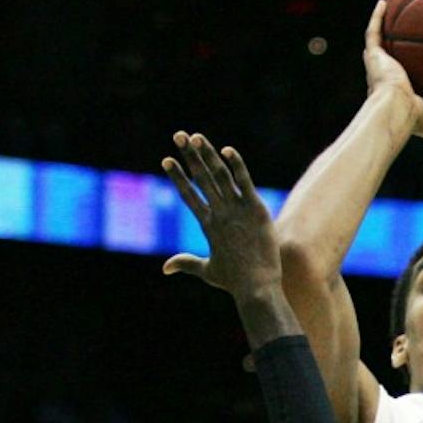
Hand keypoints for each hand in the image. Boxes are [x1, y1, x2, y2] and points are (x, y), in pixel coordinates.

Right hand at [161, 133, 280, 295]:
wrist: (257, 287)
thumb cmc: (234, 281)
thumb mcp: (207, 270)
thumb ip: (186, 263)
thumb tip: (165, 268)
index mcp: (207, 225)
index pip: (188, 195)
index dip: (177, 176)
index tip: (166, 160)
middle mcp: (220, 213)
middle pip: (201, 178)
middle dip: (188, 155)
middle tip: (178, 135)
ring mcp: (238, 210)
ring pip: (220, 175)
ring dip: (207, 154)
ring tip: (196, 137)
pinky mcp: (256, 209)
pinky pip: (244, 182)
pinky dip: (236, 165)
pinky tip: (226, 149)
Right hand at [364, 1, 422, 147]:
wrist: (397, 110)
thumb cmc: (416, 120)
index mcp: (396, 94)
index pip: (400, 82)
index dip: (406, 74)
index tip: (414, 65)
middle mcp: (384, 79)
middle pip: (388, 60)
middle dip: (392, 50)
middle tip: (401, 38)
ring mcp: (378, 66)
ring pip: (378, 43)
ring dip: (382, 28)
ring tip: (389, 11)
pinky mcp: (374, 57)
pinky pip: (373, 32)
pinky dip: (377, 17)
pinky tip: (383, 2)